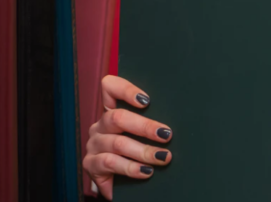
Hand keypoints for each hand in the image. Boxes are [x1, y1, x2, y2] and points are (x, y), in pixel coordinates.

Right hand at [83, 75, 172, 199]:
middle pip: (118, 117)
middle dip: (145, 126)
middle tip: (166, 135)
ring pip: (118, 143)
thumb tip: (179, 122)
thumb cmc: (133, 154)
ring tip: (163, 157)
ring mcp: (94, 145)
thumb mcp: (141, 136)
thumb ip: (151, 125)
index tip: (147, 100)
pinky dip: (131, 167)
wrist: (117, 183)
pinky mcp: (91, 164)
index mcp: (111, 113)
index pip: (109, 88)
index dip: (126, 90)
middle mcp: (100, 126)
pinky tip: (146, 171)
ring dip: (144, 151)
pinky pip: (111, 163)